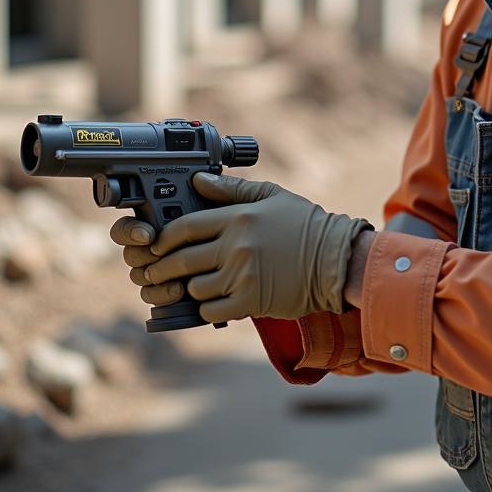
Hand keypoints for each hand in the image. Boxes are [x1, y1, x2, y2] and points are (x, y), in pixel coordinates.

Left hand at [109, 173, 367, 323]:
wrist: (337, 261)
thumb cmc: (306, 227)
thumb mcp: (271, 197)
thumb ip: (231, 190)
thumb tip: (198, 181)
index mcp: (238, 218)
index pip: (185, 227)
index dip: (163, 238)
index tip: (155, 245)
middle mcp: (237, 247)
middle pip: (181, 260)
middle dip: (162, 268)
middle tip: (155, 272)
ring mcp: (243, 276)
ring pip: (195, 287)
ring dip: (189, 289)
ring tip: (192, 286)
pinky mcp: (251, 302)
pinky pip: (212, 311)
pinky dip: (207, 309)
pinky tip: (212, 303)